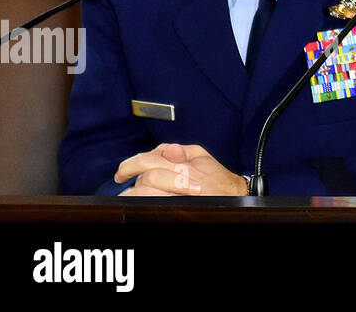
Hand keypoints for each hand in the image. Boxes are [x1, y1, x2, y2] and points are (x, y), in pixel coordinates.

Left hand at [115, 143, 247, 196]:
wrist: (234, 196)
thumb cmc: (216, 177)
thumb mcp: (201, 156)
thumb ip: (180, 151)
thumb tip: (166, 149)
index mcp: (186, 164)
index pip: (149, 160)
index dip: (130, 166)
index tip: (121, 173)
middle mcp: (183, 179)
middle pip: (147, 177)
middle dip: (134, 180)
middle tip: (125, 184)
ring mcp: (180, 196)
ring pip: (147, 193)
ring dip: (136, 194)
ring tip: (130, 196)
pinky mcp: (180, 207)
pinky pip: (154, 206)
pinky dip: (143, 204)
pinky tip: (138, 204)